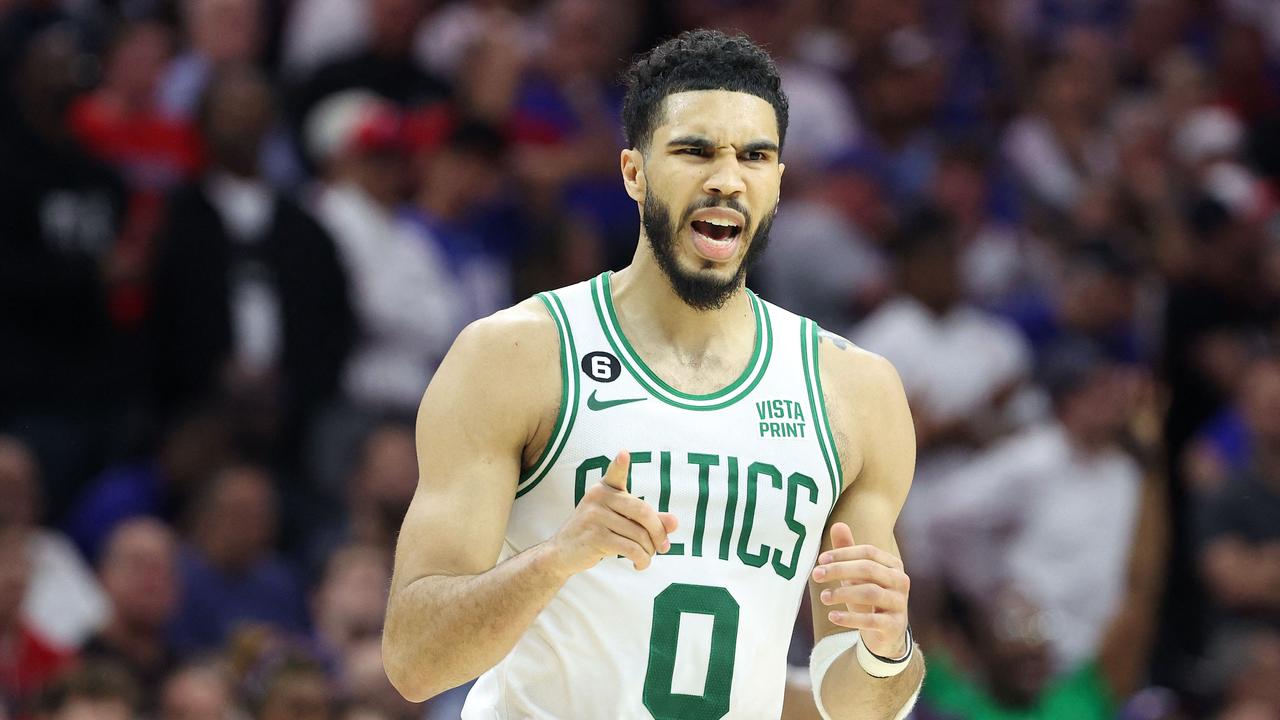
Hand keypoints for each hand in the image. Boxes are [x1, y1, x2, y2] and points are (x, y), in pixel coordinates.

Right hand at [546, 451, 677, 574]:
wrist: (562, 553)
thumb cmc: (596, 533)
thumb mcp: (620, 522)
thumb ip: (648, 520)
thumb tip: (675, 522)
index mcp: (604, 489)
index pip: (615, 474)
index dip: (620, 464)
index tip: (624, 454)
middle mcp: (598, 498)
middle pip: (643, 511)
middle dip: (658, 532)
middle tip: (663, 547)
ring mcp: (594, 516)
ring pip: (639, 534)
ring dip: (649, 551)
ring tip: (647, 558)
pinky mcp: (594, 537)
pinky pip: (630, 549)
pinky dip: (641, 560)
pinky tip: (639, 565)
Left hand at [811, 522, 910, 658]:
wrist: (886, 634)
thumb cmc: (869, 599)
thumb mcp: (856, 576)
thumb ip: (848, 552)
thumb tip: (837, 524)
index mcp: (893, 565)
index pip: (868, 552)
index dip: (843, 553)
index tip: (820, 560)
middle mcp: (901, 582)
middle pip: (868, 569)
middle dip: (839, 570)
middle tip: (816, 575)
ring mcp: (900, 604)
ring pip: (870, 592)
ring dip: (842, 593)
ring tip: (823, 597)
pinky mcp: (894, 626)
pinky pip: (871, 620)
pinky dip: (850, 618)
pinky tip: (832, 616)